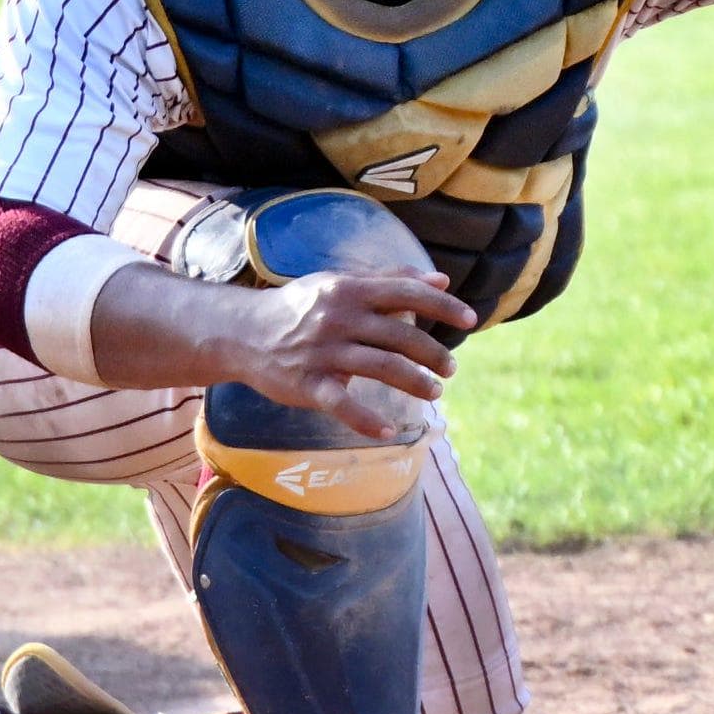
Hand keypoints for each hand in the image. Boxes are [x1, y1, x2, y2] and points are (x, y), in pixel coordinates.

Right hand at [231, 271, 477, 438]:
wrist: (242, 333)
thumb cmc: (299, 307)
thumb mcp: (340, 284)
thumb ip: (390, 280)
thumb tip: (440, 280)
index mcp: (350, 290)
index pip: (406, 293)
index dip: (443, 306)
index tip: (470, 320)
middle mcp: (339, 318)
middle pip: (400, 335)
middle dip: (434, 354)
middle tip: (450, 369)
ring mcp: (324, 353)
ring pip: (382, 368)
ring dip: (416, 383)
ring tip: (435, 393)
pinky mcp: (308, 384)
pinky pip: (343, 405)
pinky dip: (368, 421)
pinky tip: (391, 432)